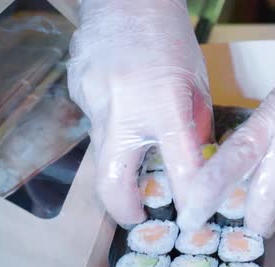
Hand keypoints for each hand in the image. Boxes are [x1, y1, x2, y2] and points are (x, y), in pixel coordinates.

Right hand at [67, 0, 211, 224]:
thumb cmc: (171, 40)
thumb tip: (197, 167)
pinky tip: (123, 104)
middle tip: (137, 215)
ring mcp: (94, 100)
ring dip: (120, 161)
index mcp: (166, 104)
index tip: (192, 218)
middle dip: (125, 208)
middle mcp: (125, 107)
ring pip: (102, 152)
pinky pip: (94, 123)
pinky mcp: (77, 93)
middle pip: (113, 182)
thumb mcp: (197, 86)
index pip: (180, 167)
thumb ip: (195, 128)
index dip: (189, 199)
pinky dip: (111, 126)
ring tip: (137, 146)